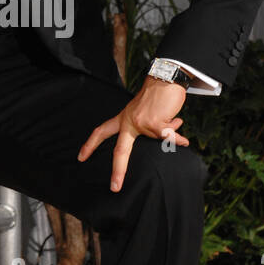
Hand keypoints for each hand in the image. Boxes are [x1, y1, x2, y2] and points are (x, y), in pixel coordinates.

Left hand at [77, 76, 189, 192]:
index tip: (81, 156)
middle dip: (118, 170)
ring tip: (173, 117)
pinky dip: (176, 139)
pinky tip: (183, 141)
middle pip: (120, 149)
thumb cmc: (158, 96)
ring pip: (156, 139)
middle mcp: (129, 121)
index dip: (90, 144)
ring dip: (169, 130)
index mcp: (124, 118)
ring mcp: (140, 122)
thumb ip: (152, 126)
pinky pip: (167, 137)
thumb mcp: (147, 112)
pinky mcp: (154, 122)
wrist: (165, 78)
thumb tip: (169, 136)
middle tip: (114, 186)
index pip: (102, 131)